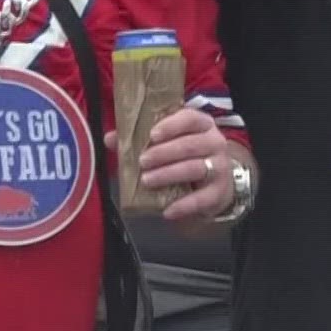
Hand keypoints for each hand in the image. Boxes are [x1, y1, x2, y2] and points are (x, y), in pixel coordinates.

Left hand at [131, 107, 234, 221]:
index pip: (189, 118)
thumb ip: (139, 139)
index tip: (152, 134)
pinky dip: (184, 205)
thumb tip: (110, 138)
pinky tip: (168, 211)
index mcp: (201, 124)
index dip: (171, 126)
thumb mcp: (168, 142)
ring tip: (147, 181)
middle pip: (190, 144)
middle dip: (164, 153)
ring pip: (195, 168)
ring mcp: (219, 167)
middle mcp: (214, 142)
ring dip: (169, 174)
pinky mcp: (219, 191)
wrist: (216, 181)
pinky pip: (202, 199)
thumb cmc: (186, 156)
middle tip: (142, 161)